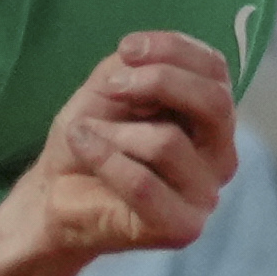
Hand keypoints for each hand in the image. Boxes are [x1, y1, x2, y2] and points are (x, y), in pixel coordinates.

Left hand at [6, 33, 238, 272]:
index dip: (174, 49)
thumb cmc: (91, 138)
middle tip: (113, 86)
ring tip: (86, 134)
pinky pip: (142, 183)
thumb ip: (137, 65)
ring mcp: (206, 194)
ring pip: (168, 142)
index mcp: (212, 117)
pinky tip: (83, 146)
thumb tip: (142, 60)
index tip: (127, 47)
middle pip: (214, 102)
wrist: (55, 195)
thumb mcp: (112, 85)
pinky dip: (105, 159)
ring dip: (116, 130)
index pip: (217, 70)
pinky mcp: (182, 227)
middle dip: (159, 82)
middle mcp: (221, 155)